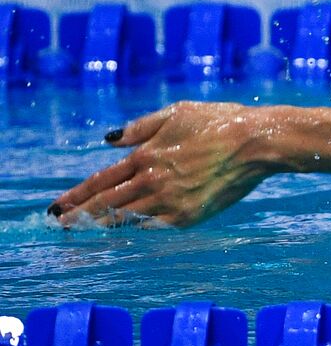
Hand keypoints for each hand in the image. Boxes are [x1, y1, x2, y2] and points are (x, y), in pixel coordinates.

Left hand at [47, 100, 278, 227]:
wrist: (257, 143)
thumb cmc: (219, 121)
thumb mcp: (175, 112)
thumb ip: (140, 128)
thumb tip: (108, 141)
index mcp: (145, 155)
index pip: (101, 180)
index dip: (77, 194)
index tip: (57, 206)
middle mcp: (152, 181)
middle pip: (107, 204)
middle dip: (80, 215)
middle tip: (59, 224)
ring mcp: (171, 202)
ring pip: (127, 218)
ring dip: (102, 226)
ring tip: (83, 232)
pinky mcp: (191, 216)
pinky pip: (155, 226)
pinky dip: (137, 229)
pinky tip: (125, 232)